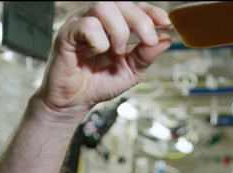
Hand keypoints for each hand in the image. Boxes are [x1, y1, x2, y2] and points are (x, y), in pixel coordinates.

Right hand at [36, 2, 171, 116]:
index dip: (150, 11)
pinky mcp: (66, 34)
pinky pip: (86, 25)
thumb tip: (165, 39)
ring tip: (117, 51)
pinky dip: (98, 41)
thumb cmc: (98, 83)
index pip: (133, 6)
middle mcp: (96, 19)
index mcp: (112, 24)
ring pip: (103, 7)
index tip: (165, 22)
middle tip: (148, 40)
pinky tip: (94, 54)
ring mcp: (80, 23)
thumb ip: (146, 55)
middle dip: (140, 20)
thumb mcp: (131, 71)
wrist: (74, 102)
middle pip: (120, 2)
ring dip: (118, 30)